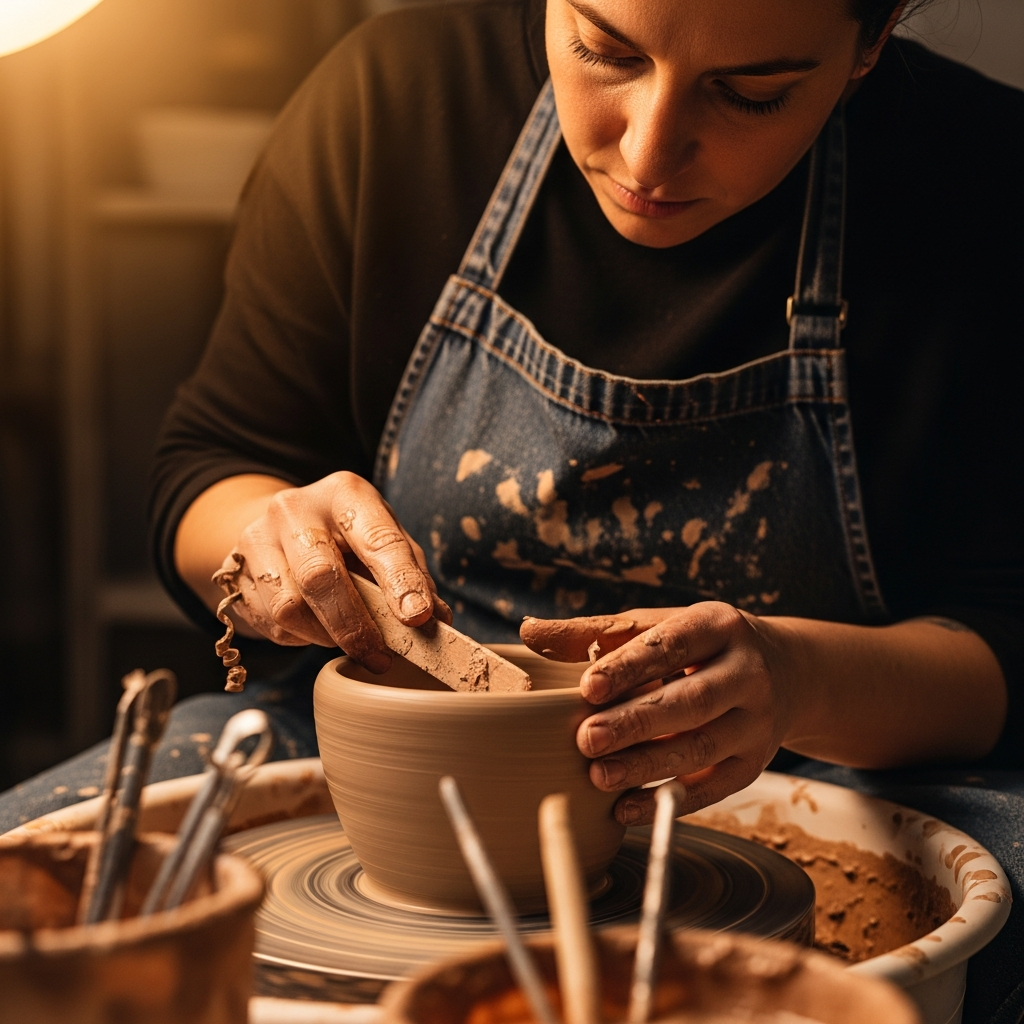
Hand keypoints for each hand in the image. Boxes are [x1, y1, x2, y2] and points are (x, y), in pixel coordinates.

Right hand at [215, 471, 449, 670]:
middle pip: (321, 577)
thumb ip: (412, 575)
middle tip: (381, 657)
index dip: (399, 581)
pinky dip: (300, 638)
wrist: (281, 526)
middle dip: (355, 626)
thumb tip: (438, 621)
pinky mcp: (234, 572)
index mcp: (345, 493)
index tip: (418, 617)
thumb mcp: (386, 539)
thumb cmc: (348, 536)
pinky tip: (316, 629)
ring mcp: (257, 538)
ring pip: (289, 607)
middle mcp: (295, 509)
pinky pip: (270, 623)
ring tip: (349, 641)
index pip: (376, 539)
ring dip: (325, 636)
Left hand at [521, 603, 791, 824]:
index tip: (588, 687)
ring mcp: (756, 723)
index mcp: (719, 626)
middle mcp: (747, 673)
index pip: (672, 645)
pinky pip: (710, 789)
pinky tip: (624, 809)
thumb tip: (529, 632)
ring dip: (647, 766)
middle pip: (690, 702)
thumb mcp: (659, 625)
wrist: (788, 672)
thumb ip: (595, 633)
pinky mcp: (754, 765)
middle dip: (636, 722)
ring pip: (700, 749)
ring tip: (597, 776)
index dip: (630, 666)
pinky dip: (666, 801)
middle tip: (585, 739)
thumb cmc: (700, 645)